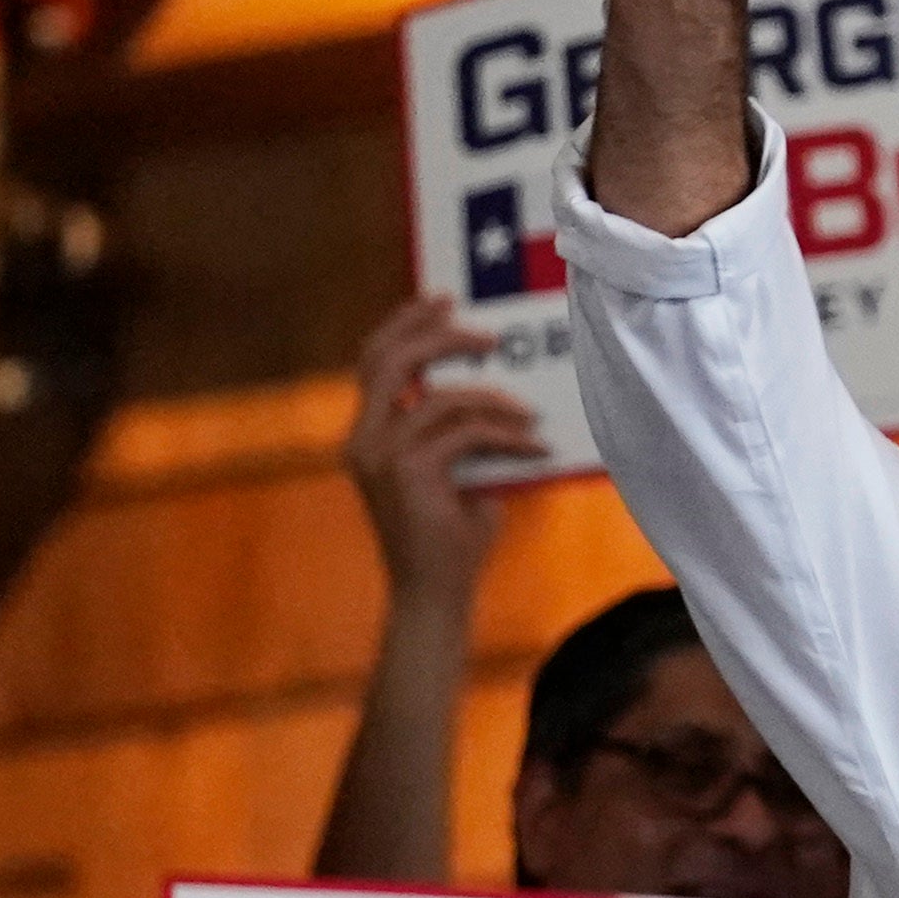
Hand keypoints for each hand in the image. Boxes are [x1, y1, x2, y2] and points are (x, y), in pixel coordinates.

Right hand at [349, 299, 551, 607]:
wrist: (435, 596)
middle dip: (439, 336)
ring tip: (530, 411)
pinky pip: (465, 433)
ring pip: (439, 399)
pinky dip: (506, 434)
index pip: (375, 361)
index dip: (406, 324)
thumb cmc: (451, 536)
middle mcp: (362, 440)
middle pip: (390, 360)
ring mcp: (380, 457)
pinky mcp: (408, 474)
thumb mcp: (457, 470)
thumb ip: (461, 430)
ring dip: (493, 399)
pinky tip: (536, 444)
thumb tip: (506, 387)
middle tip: (488, 334)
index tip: (443, 301)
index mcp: (366, 434)